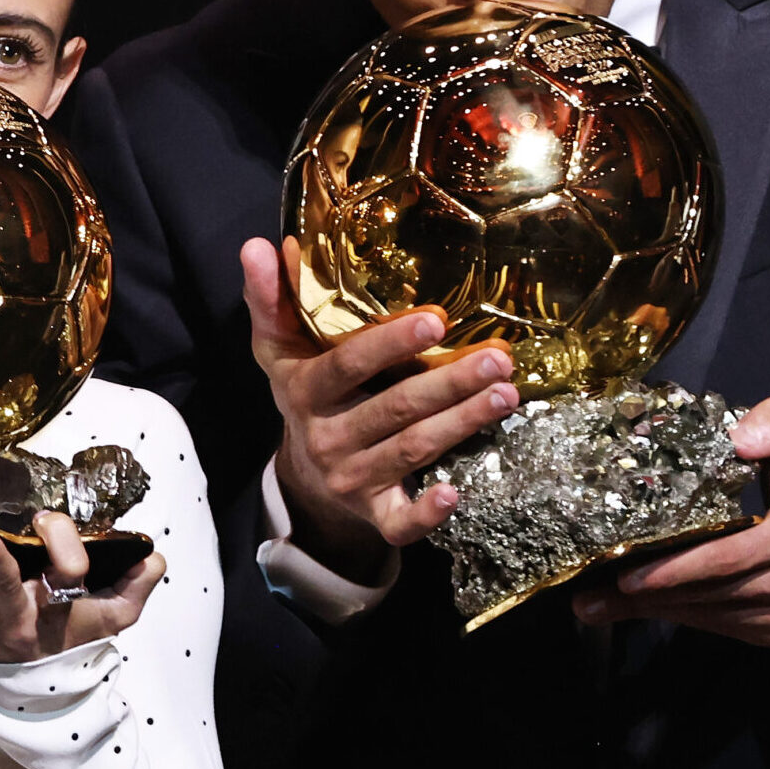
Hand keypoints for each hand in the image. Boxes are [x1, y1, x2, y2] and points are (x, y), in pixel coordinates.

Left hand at [0, 512, 166, 661]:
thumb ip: (137, 585)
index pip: (68, 566)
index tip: (50, 527)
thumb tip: (153, 555)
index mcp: (57, 604)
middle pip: (9, 588)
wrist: (43, 693)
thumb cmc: (76, 636)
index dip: (64, 545)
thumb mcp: (115, 618)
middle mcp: (16, 618)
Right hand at [242, 236, 519, 579]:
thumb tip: (260, 246)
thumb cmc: (304, 390)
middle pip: (393, 409)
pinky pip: (398, 522)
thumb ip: (270, 297)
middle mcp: (325, 436)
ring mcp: (350, 478)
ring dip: (462, 424)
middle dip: (448, 384)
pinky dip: (426, 514)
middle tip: (498, 359)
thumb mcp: (278, 345)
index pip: (347, 365)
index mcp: (304, 390)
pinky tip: (457, 492)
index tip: (435, 318)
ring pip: (411, 451)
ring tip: (508, 395)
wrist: (304, 476)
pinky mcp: (372, 514)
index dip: (389, 344)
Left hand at [572, 397, 769, 647]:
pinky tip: (643, 607)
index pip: (730, 557)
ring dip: (655, 612)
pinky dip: (683, 616)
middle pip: (712, 593)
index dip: (676, 570)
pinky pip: (725, 626)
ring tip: (597, 606)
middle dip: (647, 598)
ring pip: (714, 616)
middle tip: (588, 598)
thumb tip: (741, 439)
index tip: (626, 575)